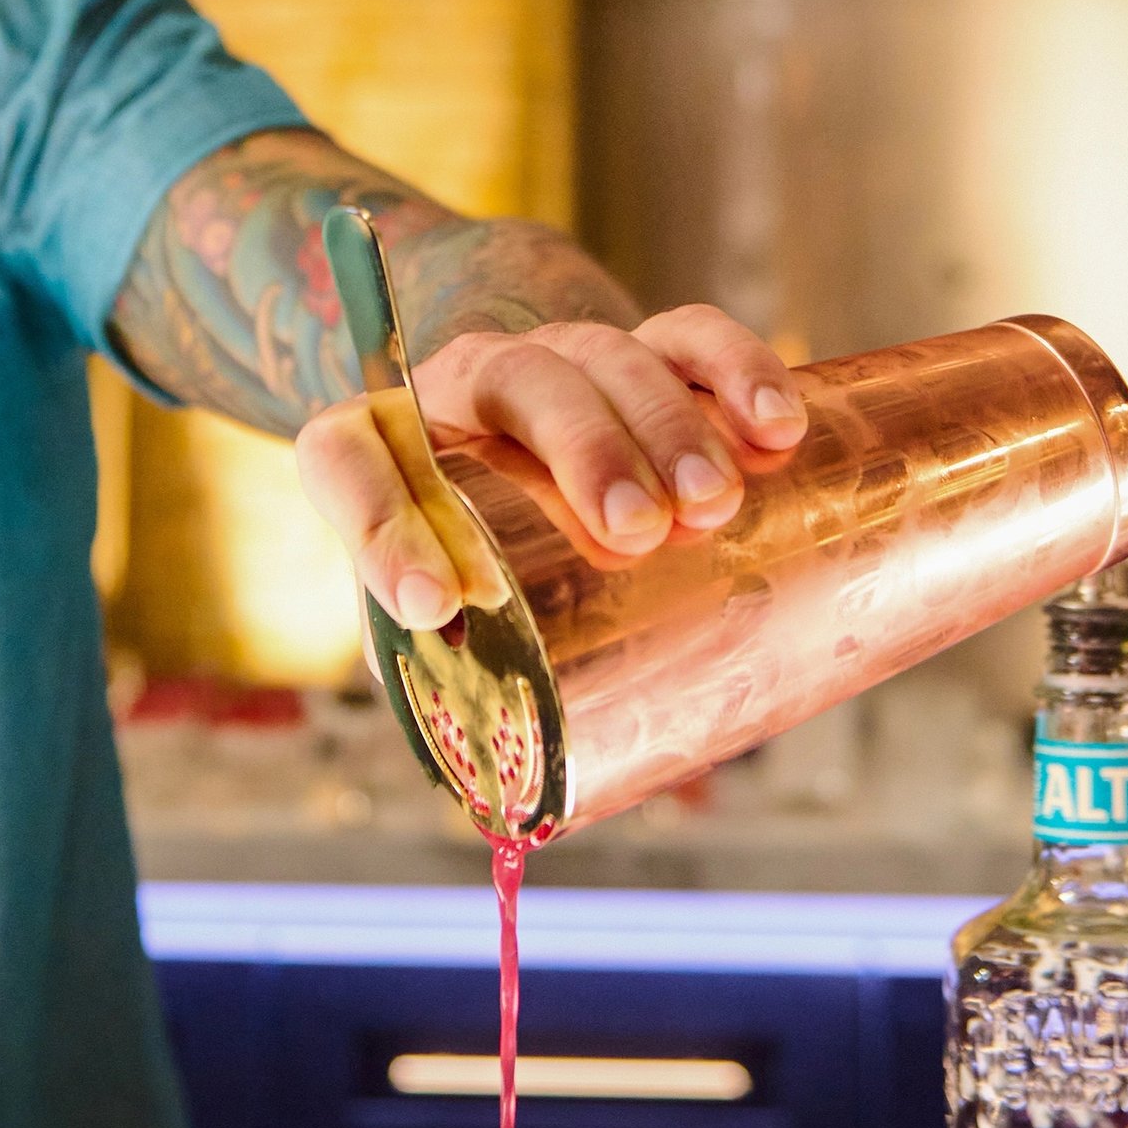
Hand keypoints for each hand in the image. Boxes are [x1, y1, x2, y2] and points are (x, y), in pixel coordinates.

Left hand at [295, 307, 804, 635]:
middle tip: (636, 529)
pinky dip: (737, 370)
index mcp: (384, 449)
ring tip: (713, 503)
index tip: (431, 605)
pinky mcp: (648, 352)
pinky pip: (689, 337)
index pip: (349, 462)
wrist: (529, 462)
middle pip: (513, 378)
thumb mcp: (445, 616)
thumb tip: (528, 790)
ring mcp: (562, 359)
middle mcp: (467, 386)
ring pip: (606, 352)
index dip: (380, 531)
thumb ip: (466, 682)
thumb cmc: (479, 563)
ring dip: (665, 422)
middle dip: (581, 448)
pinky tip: (778, 429)